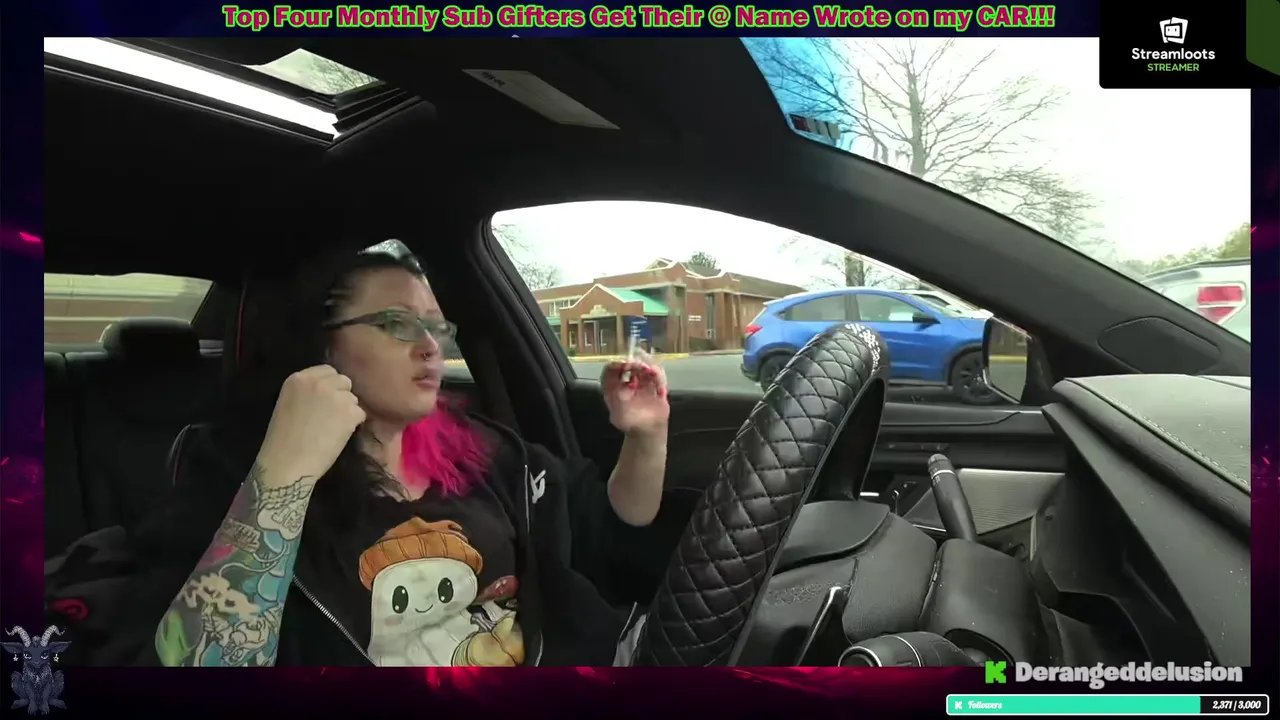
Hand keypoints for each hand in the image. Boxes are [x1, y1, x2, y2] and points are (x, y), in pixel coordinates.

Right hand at [255, 365, 365, 482]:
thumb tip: (329, 391)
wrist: (287, 463)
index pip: (327, 370)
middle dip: (341, 395)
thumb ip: (307, 392)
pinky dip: (354, 425)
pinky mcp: (349, 412)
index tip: (326, 401)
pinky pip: (360, 413)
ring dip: (348, 411)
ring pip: (352, 398)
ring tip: (333, 428)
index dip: (330, 386)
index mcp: (298, 378)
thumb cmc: (282, 440)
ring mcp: (335, 396)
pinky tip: (339, 435)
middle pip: (343, 381)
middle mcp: (318, 382)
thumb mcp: (288, 404)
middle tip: (332, 415)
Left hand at [600, 350, 668, 436]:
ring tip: (650, 371)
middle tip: (638, 365)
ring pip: (642, 368)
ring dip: (646, 366)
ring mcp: (641, 383)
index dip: (615, 365)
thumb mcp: (619, 415)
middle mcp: (627, 383)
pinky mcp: (655, 386)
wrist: (647, 432)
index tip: (623, 364)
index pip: (610, 371)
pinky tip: (656, 376)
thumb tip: (623, 386)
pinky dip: (657, 374)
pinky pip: (657, 376)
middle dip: (633, 364)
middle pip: (627, 367)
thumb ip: (618, 401)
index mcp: (614, 388)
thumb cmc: (630, 424)